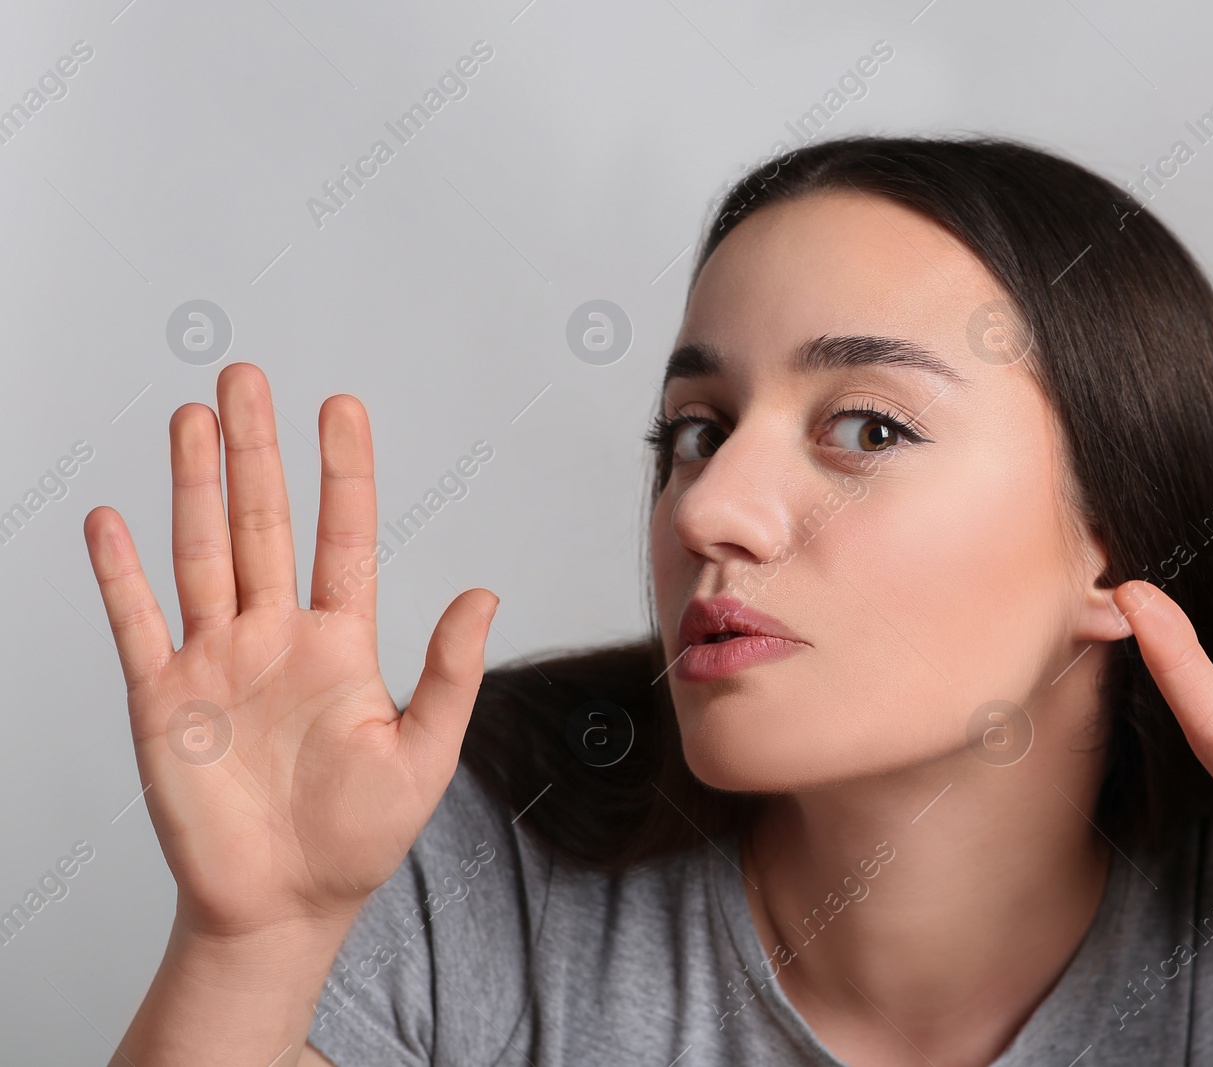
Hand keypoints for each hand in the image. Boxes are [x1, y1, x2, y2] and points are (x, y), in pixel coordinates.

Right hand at [84, 363, 497, 937]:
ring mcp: (216, 661)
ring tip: (192, 416)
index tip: (340, 406)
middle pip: (263, 523)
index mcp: (340, 643)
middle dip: (255, 449)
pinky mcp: (162, 699)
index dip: (341, 471)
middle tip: (245, 376)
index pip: (342, 536)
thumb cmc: (358, 836)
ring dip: (192, 485)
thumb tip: (484, 594)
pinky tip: (112, 519)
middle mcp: (275, 637)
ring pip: (202, 553)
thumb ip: (450, 672)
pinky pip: (137, 623)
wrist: (284, 904)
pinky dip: (121, 573)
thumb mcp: (424, 752)